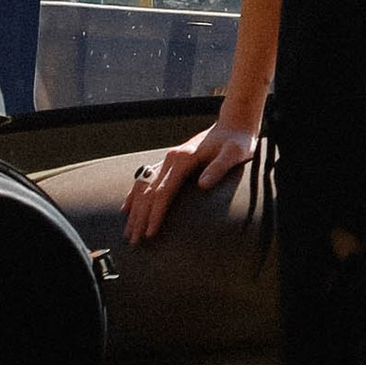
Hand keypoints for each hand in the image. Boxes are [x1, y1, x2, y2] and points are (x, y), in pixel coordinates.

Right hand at [123, 118, 258, 245]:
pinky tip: (128, 208)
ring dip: (135, 210)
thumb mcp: (234, 154)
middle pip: (149, 192)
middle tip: (134, 241)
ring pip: (143, 187)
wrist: (234, 123)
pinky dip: (135, 195)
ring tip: (128, 231)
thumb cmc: (237, 141)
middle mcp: (171, 158)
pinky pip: (146, 180)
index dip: (155, 214)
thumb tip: (203, 185)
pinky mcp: (171, 162)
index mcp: (183, 159)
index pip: (163, 192)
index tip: (149, 232)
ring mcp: (169, 159)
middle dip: (140, 218)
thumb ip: (218, 168)